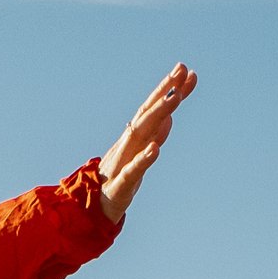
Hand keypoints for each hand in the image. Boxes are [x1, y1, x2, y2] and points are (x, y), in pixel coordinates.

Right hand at [96, 64, 196, 223]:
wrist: (91, 208)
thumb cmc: (118, 178)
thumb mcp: (141, 153)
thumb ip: (156, 135)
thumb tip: (170, 118)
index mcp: (135, 136)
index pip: (153, 107)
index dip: (169, 89)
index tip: (187, 70)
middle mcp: (128, 143)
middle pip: (147, 112)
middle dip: (165, 91)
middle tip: (181, 71)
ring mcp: (123, 160)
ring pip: (141, 133)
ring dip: (158, 114)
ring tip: (176, 97)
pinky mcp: (121, 184)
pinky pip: (133, 169)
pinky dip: (144, 158)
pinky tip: (155, 148)